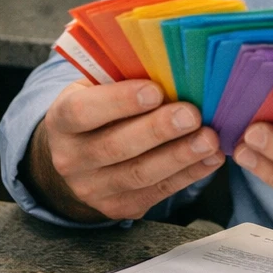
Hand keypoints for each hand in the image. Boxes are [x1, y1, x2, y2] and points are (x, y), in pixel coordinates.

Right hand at [33, 79, 224, 221]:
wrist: (79, 157)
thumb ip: (122, 78)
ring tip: (209, 139)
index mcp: (61, 121)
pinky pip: (157, 192)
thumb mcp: (96, 87)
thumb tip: (170, 65)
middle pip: (115, 147)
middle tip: (192, 115)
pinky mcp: (119, 207)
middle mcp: (71, 159)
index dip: (119, 102)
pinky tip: (210, 158)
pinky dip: (188, 174)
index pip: (83, 112)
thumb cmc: (98, 108)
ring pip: (139, 175)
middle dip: (158, 131)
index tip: (155, 91)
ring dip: (179, 156)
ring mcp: (93, 189)